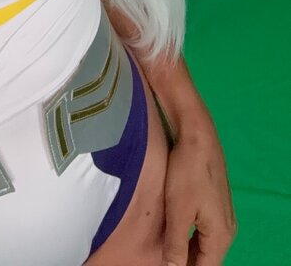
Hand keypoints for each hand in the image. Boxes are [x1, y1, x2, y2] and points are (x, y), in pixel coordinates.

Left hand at [161, 106, 236, 265]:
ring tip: (165, 251)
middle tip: (162, 260)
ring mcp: (223, 215)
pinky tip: (174, 233)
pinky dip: (191, 236)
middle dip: (187, 262)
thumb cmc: (187, 173)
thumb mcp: (178, 211)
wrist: (197, 136)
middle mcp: (227, 229)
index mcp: (221, 236)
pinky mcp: (216, 203)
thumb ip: (175, 244)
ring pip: (205, 244)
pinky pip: (205, 230)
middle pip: (207, 258)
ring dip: (188, 250)